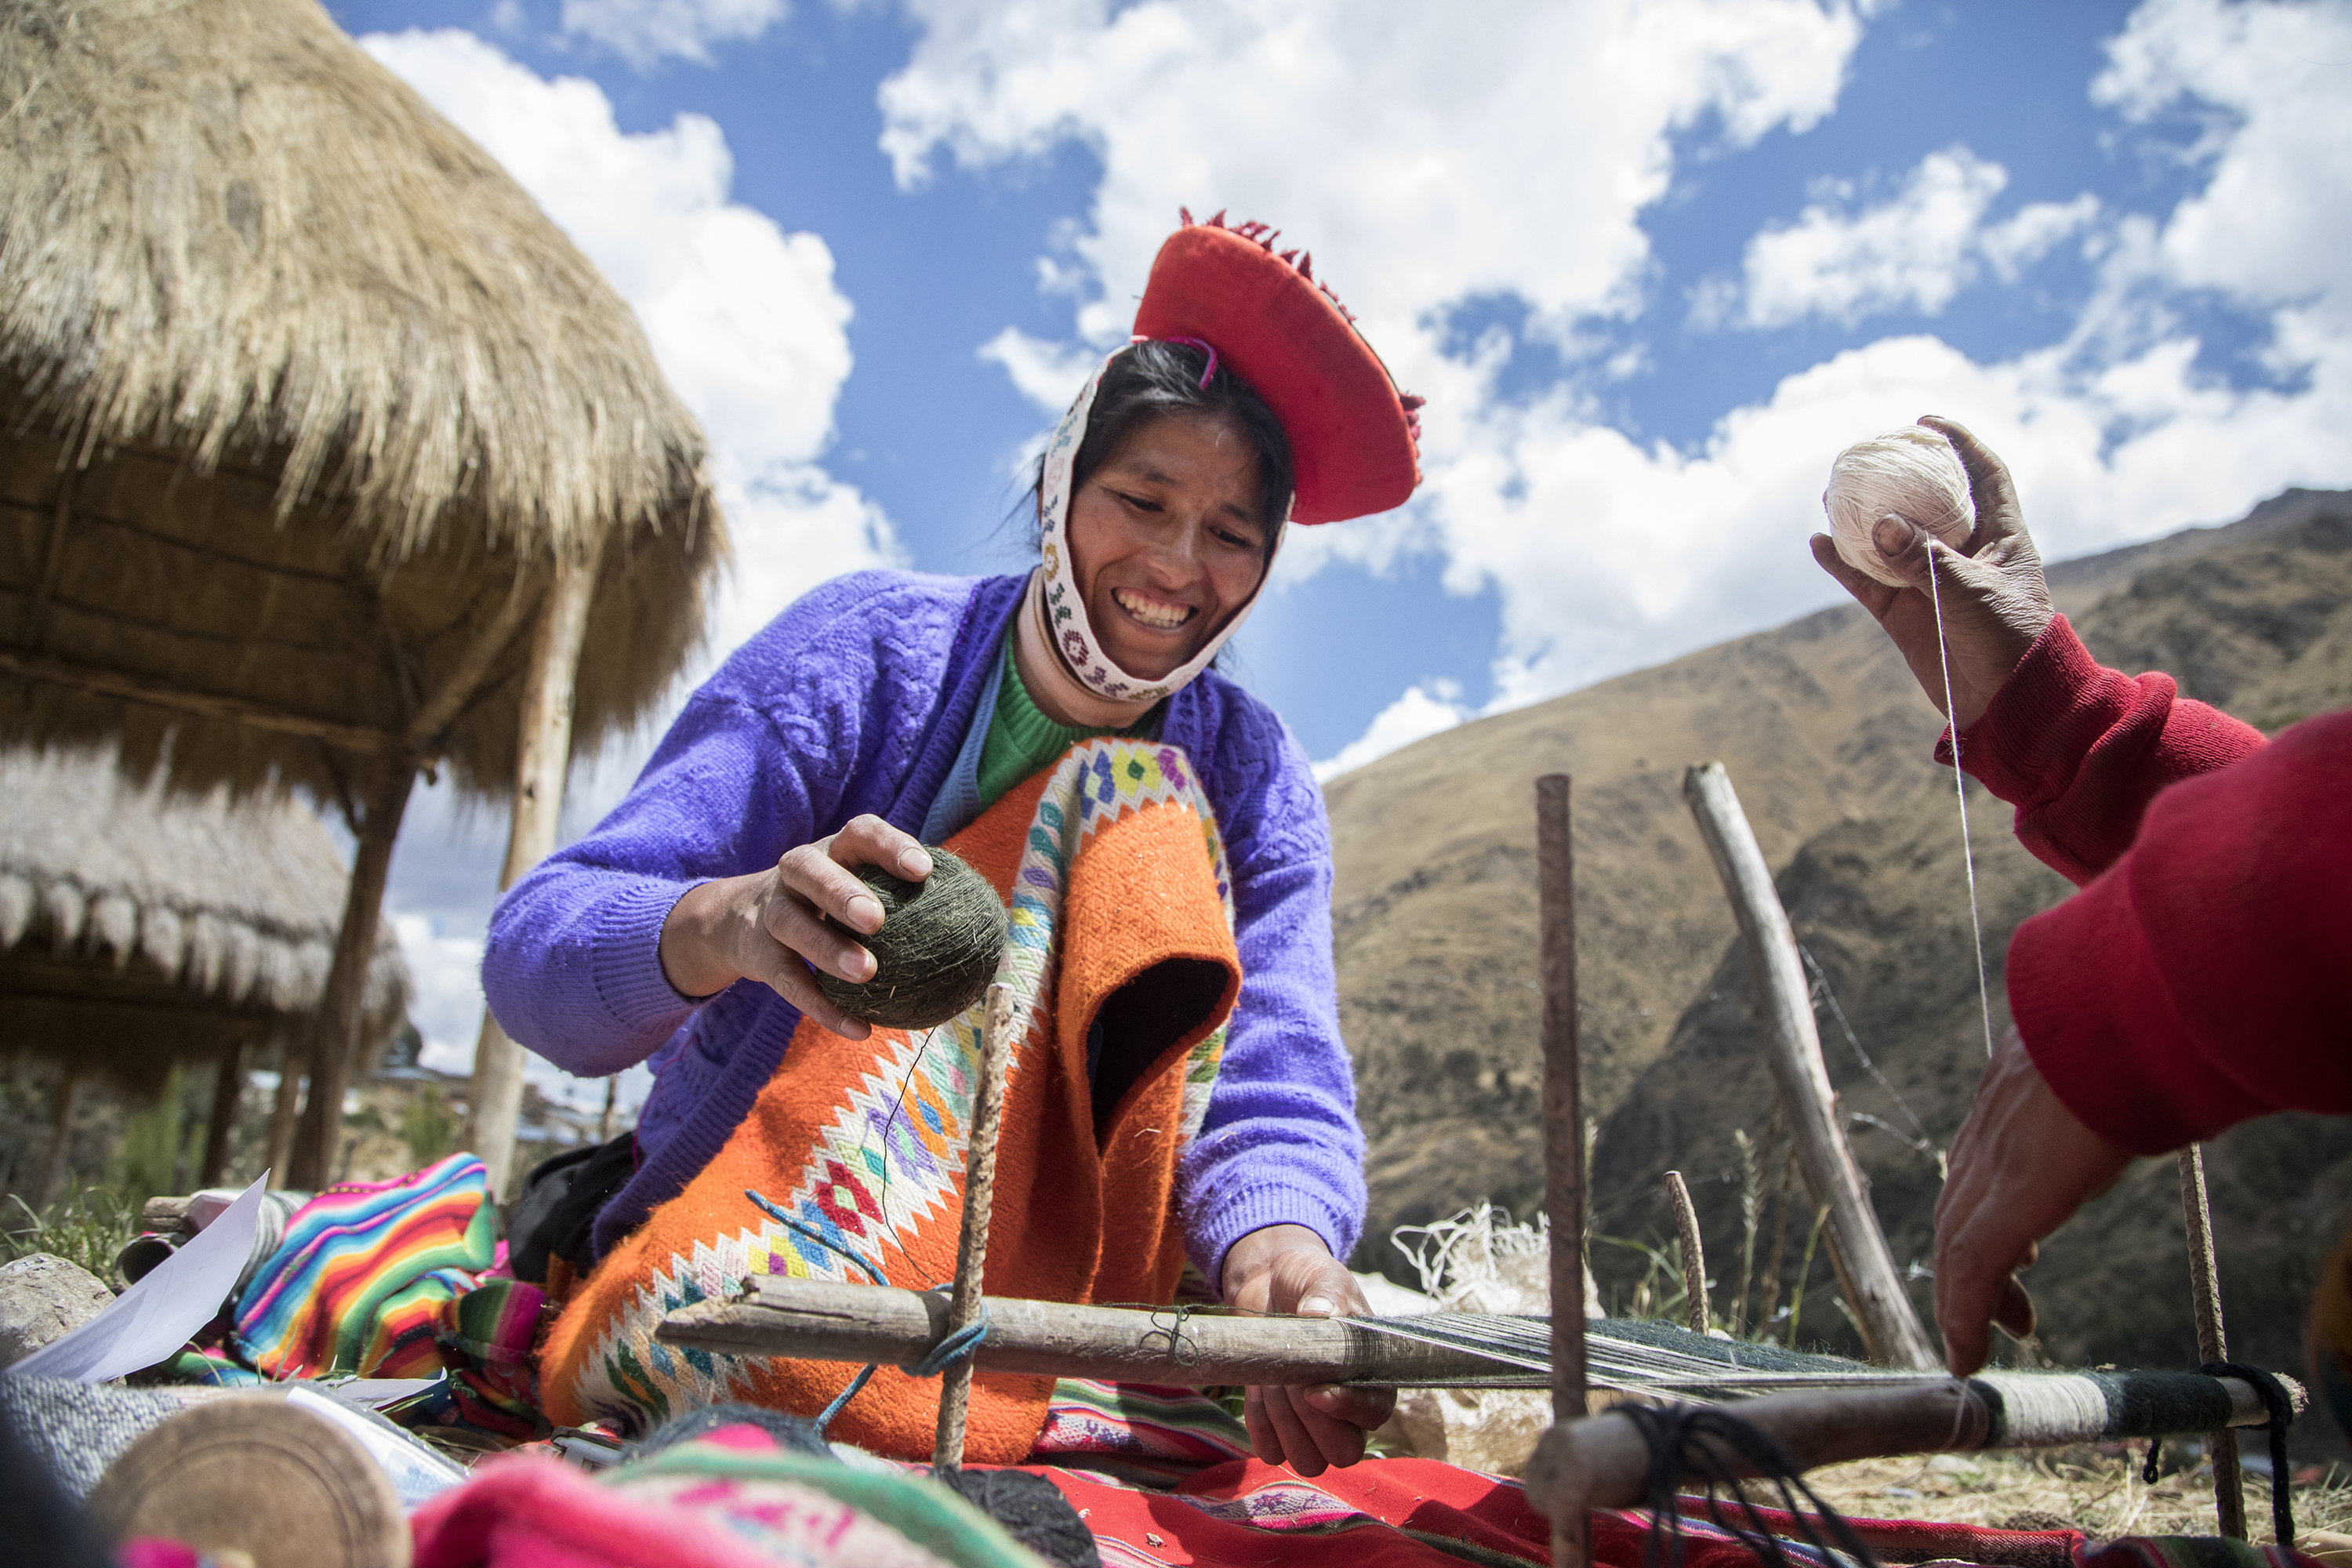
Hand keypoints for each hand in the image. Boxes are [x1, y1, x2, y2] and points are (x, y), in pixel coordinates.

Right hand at [657, 815, 932, 1037]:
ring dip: (828, 949)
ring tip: (866, 974)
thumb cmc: (827, 899)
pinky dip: (821, 1007)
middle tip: (877, 920)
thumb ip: (905, 893)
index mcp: (833, 849)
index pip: (861, 833)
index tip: (922, 870)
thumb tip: (985, 919)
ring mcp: (773, 911)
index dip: (890, 847)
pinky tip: (859, 1030)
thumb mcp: (856, 881)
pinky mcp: (760, 954)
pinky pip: (788, 982)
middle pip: (812, 872)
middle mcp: (798, 871)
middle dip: (843, 894)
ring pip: (793, 925)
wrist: (737, 920)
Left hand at [1222, 1225, 1393, 1475]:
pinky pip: (1272, 1452)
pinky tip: (1259, 1389)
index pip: (1375, 1414)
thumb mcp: (1320, 1276)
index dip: (1346, 1407)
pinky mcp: (1279, 1428)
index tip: (1314, 1388)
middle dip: (1312, 1421)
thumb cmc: (1305, 1280)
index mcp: (1372, 1375)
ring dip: (1286, 1425)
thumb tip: (1320, 1313)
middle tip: (1292, 1381)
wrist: (1268, 1284)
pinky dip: (1261, 1425)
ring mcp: (1314, 1425)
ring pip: (1309, 1461)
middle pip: (1344, 1452)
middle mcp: (1349, 1409)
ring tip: (1275, 1381)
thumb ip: (1327, 1294)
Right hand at [1810, 416, 2053, 728]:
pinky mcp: (1906, 616)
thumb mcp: (1968, 592)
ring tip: (1832, 494)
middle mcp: (1964, 555)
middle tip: (1865, 457)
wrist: (2009, 706)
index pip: (1983, 475)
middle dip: (1898, 478)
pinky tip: (1819, 544)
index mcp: (2000, 537)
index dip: (1960, 443)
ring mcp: (1931, 585)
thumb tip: (1877, 524)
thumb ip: (1922, 556)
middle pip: (1927, 502)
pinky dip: (1843, 565)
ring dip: (1860, 519)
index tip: (1926, 422)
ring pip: (1889, 541)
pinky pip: (1867, 583)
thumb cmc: (2009, 642)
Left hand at [1933, 1024, 2131, 1374]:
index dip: (1982, 1216)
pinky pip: (1972, 1263)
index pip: (1977, 1166)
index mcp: (2010, 1093)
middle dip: (1971, 1267)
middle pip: (1960, 1208)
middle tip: (2001, 1317)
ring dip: (1964, 1299)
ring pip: (1957, 1242)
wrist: (2133, 1008)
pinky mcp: (2012, 1192)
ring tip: (1979, 1346)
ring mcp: (1994, 1157)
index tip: (2010, 1259)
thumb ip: (2107, 1087)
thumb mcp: (2108, 1063)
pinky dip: (1962, 1312)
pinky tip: (1966, 1355)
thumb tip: (2155, 1086)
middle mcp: (1990, 1127)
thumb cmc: (2139, 1027)